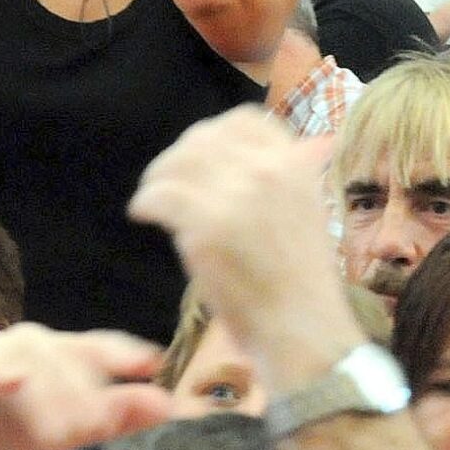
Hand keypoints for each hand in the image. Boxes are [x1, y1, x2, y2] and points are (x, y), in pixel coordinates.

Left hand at [127, 107, 360, 377]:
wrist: (303, 328)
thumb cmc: (300, 280)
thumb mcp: (305, 212)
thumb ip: (278, 179)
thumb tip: (238, 156)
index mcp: (295, 166)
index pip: (243, 120)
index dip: (214, 134)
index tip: (201, 154)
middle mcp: (267, 171)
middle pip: (202, 138)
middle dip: (180, 156)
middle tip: (168, 179)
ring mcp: (236, 196)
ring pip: (177, 162)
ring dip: (158, 177)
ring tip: (152, 199)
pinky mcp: (206, 225)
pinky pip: (159, 196)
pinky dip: (145, 203)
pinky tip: (144, 216)